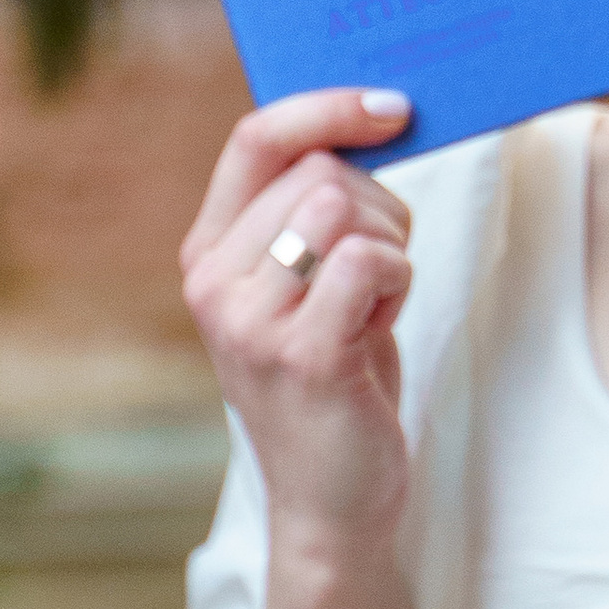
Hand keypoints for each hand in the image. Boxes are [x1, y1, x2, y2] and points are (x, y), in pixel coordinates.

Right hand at [180, 89, 416, 541]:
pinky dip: (399, 285)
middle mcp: (214, 282)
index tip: (391, 106)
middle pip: (321, 172)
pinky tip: (379, 330)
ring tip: (372, 309)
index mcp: (208, 252)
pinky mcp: (302, 355)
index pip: (257, 139)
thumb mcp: (307, 286)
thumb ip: (312, 212)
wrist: (334, 502)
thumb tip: (371, 115)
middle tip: (376, 279)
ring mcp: (251, 320)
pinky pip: (372, 262)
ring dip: (391, 250)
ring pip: (347, 210)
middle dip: (380, 210)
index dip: (327, 108)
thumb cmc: (338, 380)